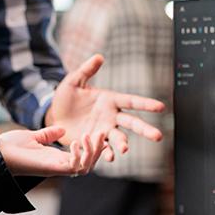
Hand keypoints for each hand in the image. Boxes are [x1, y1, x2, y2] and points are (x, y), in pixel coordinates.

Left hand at [0, 126, 106, 176]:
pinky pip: (72, 168)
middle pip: (88, 164)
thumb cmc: (11, 147)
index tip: (100, 133)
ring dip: (91, 153)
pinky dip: (78, 156)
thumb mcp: (34, 136)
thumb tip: (61, 130)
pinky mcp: (50, 168)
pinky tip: (76, 142)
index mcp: (57, 158)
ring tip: (89, 137)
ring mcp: (55, 168)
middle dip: (97, 150)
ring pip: (85, 168)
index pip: (83, 157)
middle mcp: (59, 165)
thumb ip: (48, 134)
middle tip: (102, 133)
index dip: (94, 147)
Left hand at [45, 54, 164, 160]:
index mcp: (110, 100)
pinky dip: (107, 153)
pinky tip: (110, 158)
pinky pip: (103, 148)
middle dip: (145, 129)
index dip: (146, 104)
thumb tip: (99, 56)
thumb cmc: (66, 97)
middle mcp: (111, 117)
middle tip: (158, 136)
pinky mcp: (94, 142)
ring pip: (119, 137)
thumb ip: (86, 70)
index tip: (161, 107)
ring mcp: (103, 130)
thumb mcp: (74, 81)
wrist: (53, 115)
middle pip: (132, 123)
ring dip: (123, 143)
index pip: (132, 101)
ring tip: (124, 149)